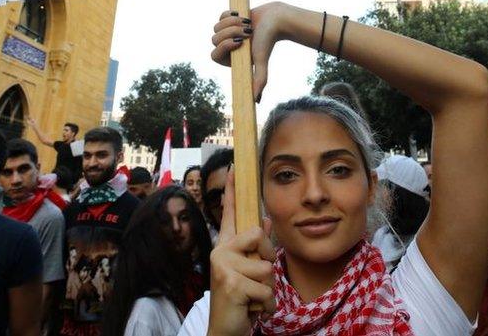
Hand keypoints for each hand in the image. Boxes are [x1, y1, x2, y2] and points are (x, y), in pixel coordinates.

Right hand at [207, 171, 275, 334]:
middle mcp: (220, 252)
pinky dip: (265, 305)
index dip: (232, 191)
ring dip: (266, 289)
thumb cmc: (239, 300)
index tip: (233, 167)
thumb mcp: (249, 272)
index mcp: (225, 247)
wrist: (225, 330)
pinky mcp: (232, 283)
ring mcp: (223, 267)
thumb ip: (255, 248)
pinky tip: (250, 309)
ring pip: (267, 267)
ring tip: (251, 298)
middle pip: (259, 236)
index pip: (230, 214)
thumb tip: (265, 219)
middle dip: (267, 260)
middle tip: (255, 280)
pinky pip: (265, 288)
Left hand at [211, 3, 286, 101]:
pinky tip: (242, 16)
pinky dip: (230, 14)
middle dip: (230, 32)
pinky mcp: (230, 19)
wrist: (276, 19)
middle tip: (247, 31)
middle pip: (214, 39)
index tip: (238, 41)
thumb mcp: (261, 61)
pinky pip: (221, 16)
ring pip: (216, 27)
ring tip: (247, 23)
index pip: (214, 56)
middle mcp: (228, 47)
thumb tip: (256, 101)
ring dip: (232, 23)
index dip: (223, 46)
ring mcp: (228, 32)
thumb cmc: (268, 41)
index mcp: (231, 59)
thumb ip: (259, 80)